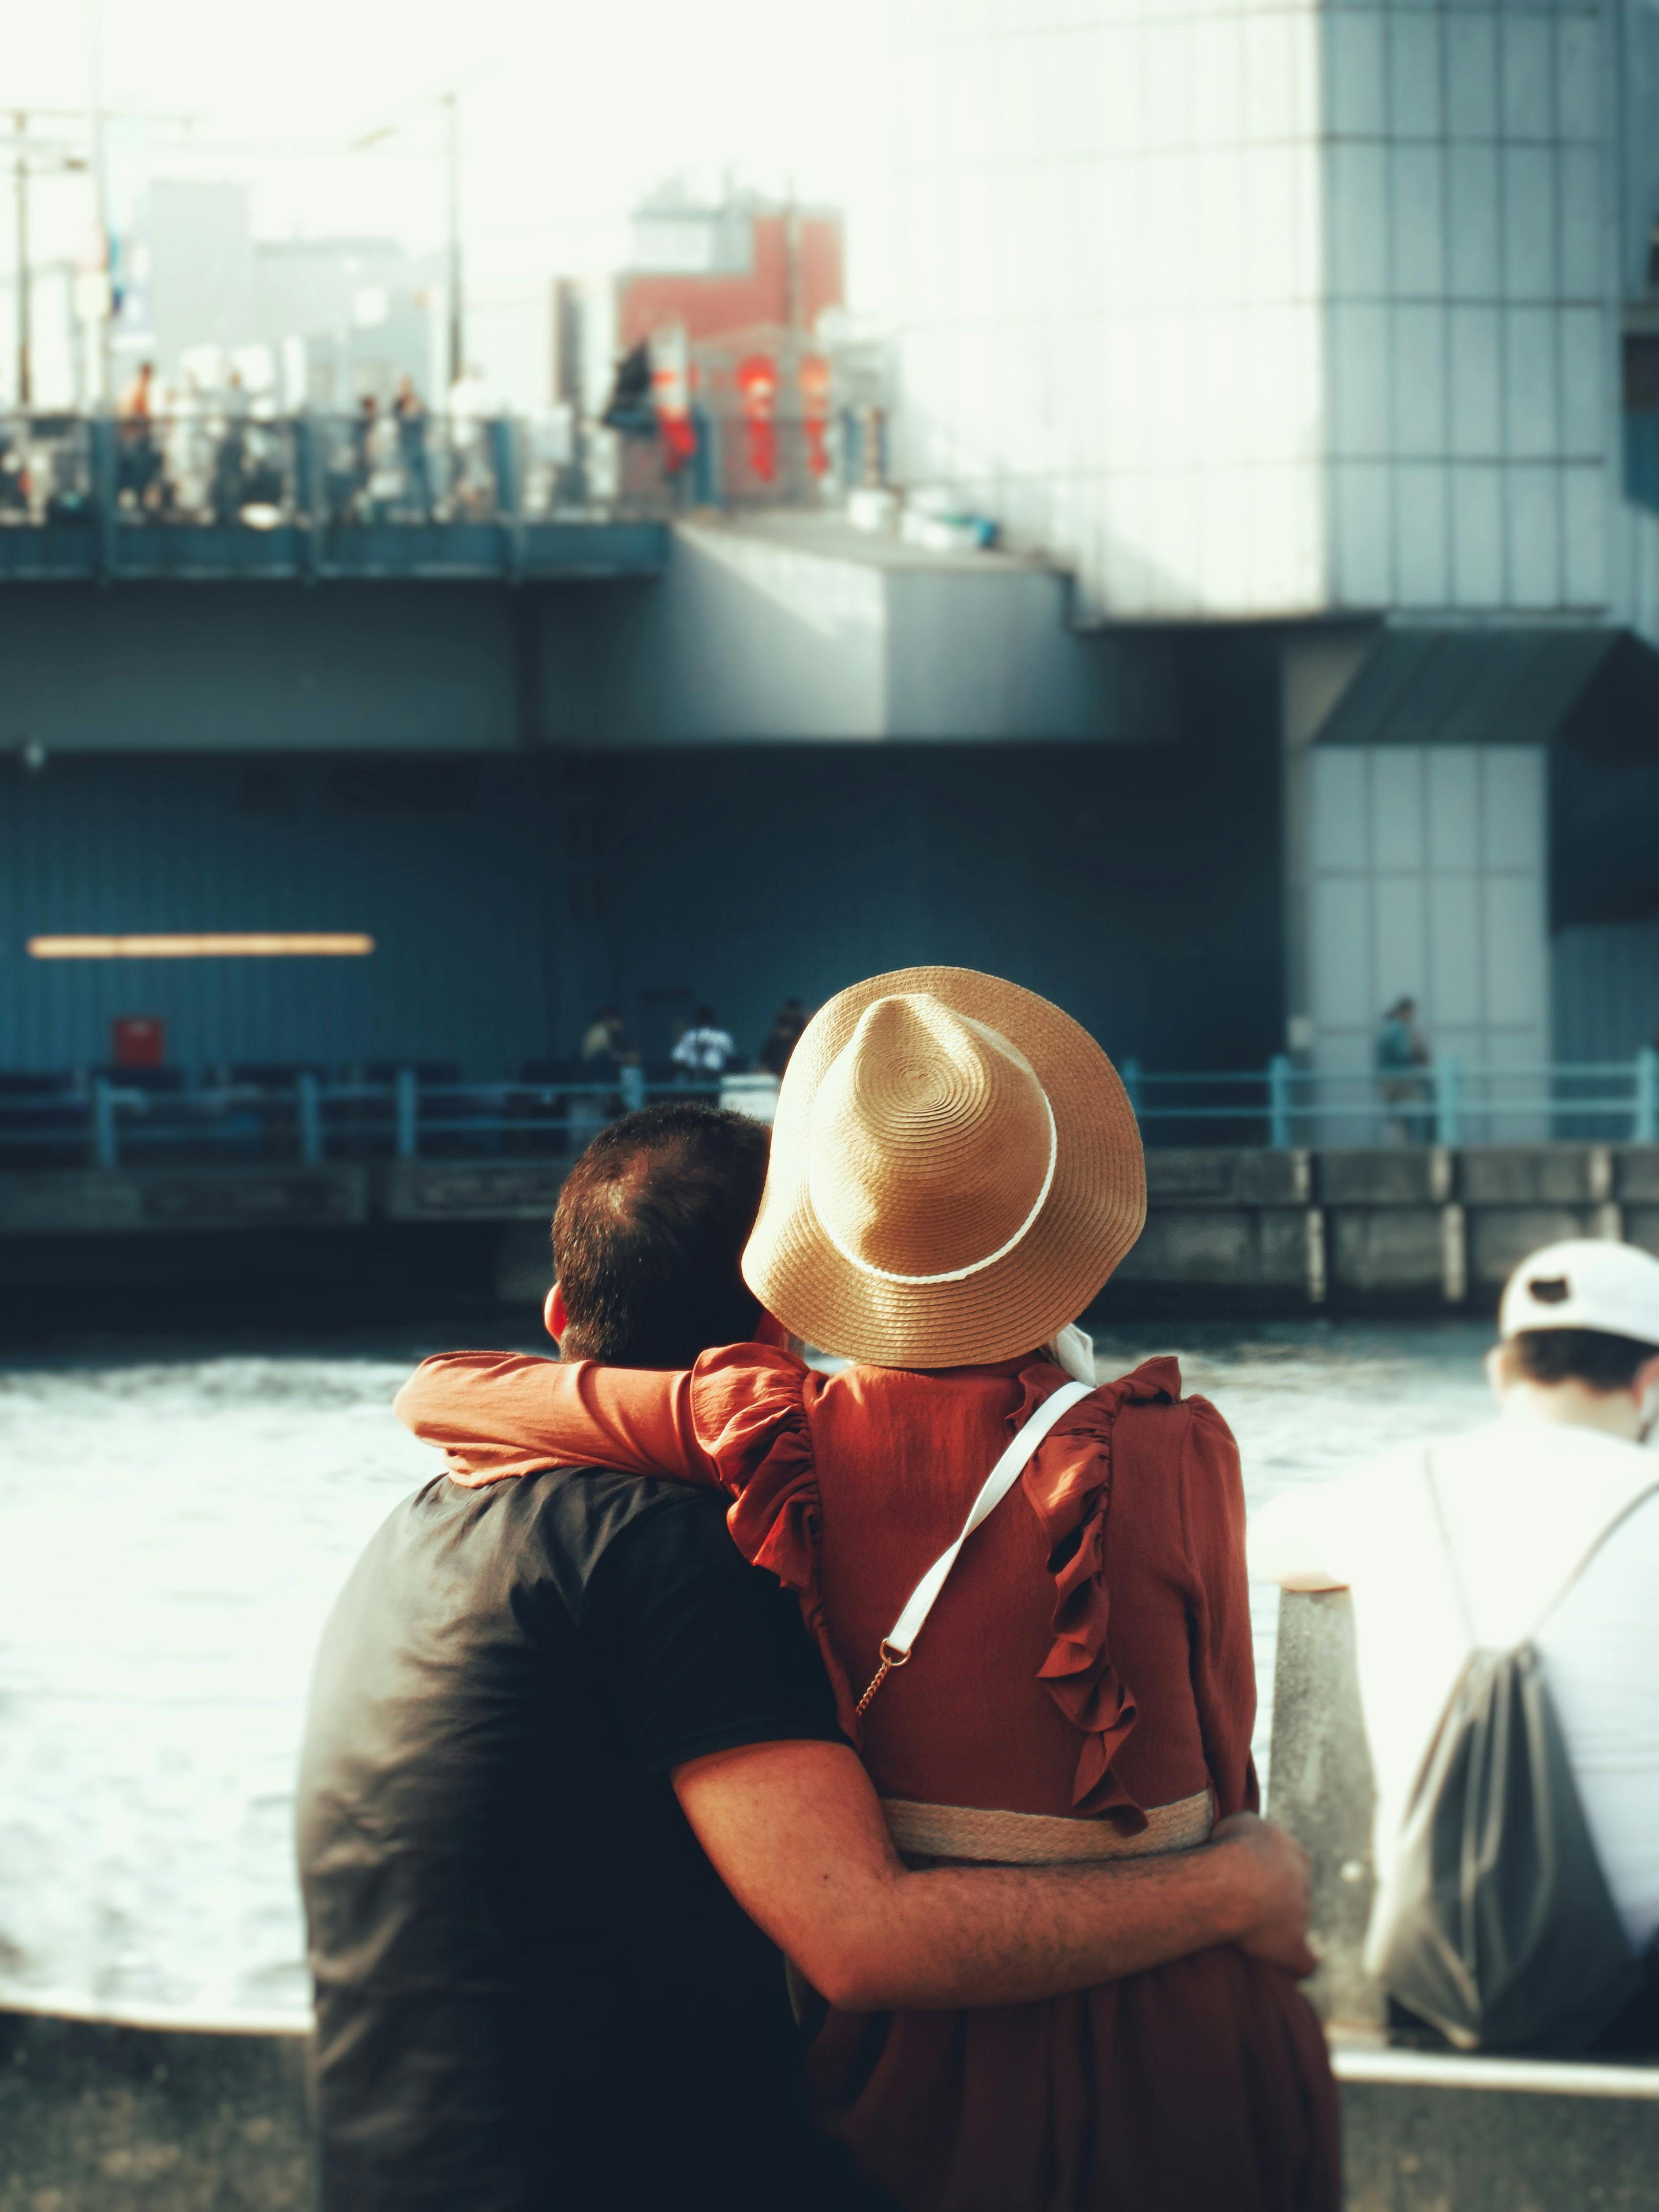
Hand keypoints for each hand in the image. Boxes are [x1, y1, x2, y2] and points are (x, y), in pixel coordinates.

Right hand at [1211, 1813, 1317, 1978]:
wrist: (1232, 1882)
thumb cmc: (1232, 1849)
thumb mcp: (1244, 1822)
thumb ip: (1257, 1828)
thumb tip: (1255, 1833)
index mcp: (1297, 1857)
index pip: (1293, 1865)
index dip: (1272, 1873)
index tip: (1254, 1878)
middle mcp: (1305, 1887)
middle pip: (1297, 1895)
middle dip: (1280, 1900)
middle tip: (1251, 1905)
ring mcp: (1302, 1918)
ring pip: (1299, 1926)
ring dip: (1282, 1930)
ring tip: (1254, 1933)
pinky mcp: (1293, 1948)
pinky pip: (1306, 1963)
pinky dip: (1299, 1964)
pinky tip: (1293, 1968)